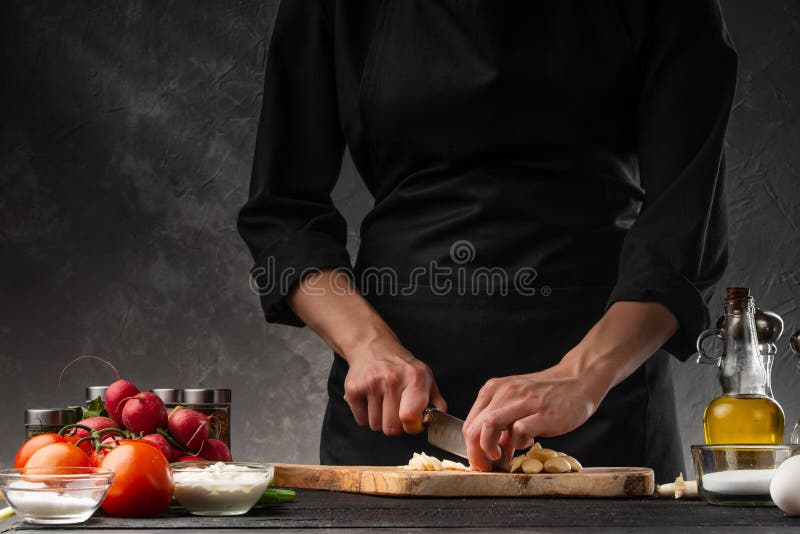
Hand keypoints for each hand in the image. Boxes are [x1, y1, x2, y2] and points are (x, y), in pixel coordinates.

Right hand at [344, 337, 446, 435]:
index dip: (412, 427)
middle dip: (395, 425)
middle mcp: (391, 379)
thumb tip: (438, 420)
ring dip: (380, 420)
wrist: (373, 347)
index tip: (412, 422)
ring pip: (375, 426)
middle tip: (396, 411)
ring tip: (383, 402)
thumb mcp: (425, 377)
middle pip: (391, 428)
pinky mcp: (353, 388)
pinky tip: (371, 400)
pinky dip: (366, 416)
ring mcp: (370, 383)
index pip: (410, 416)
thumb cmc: (402, 367)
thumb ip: (436, 401)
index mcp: (415, 377)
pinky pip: (361, 420)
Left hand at [463, 362, 603, 471]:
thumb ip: (500, 421)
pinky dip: (519, 443)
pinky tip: (528, 442)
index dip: (470, 448)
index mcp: (494, 389)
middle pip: (475, 427)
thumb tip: (489, 449)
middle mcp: (505, 392)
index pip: (470, 423)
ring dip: (491, 448)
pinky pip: (520, 431)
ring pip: (490, 425)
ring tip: (502, 457)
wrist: (577, 381)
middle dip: (476, 453)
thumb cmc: (546, 394)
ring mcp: (524, 401)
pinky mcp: (543, 413)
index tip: (478, 461)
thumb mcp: (515, 400)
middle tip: (486, 466)